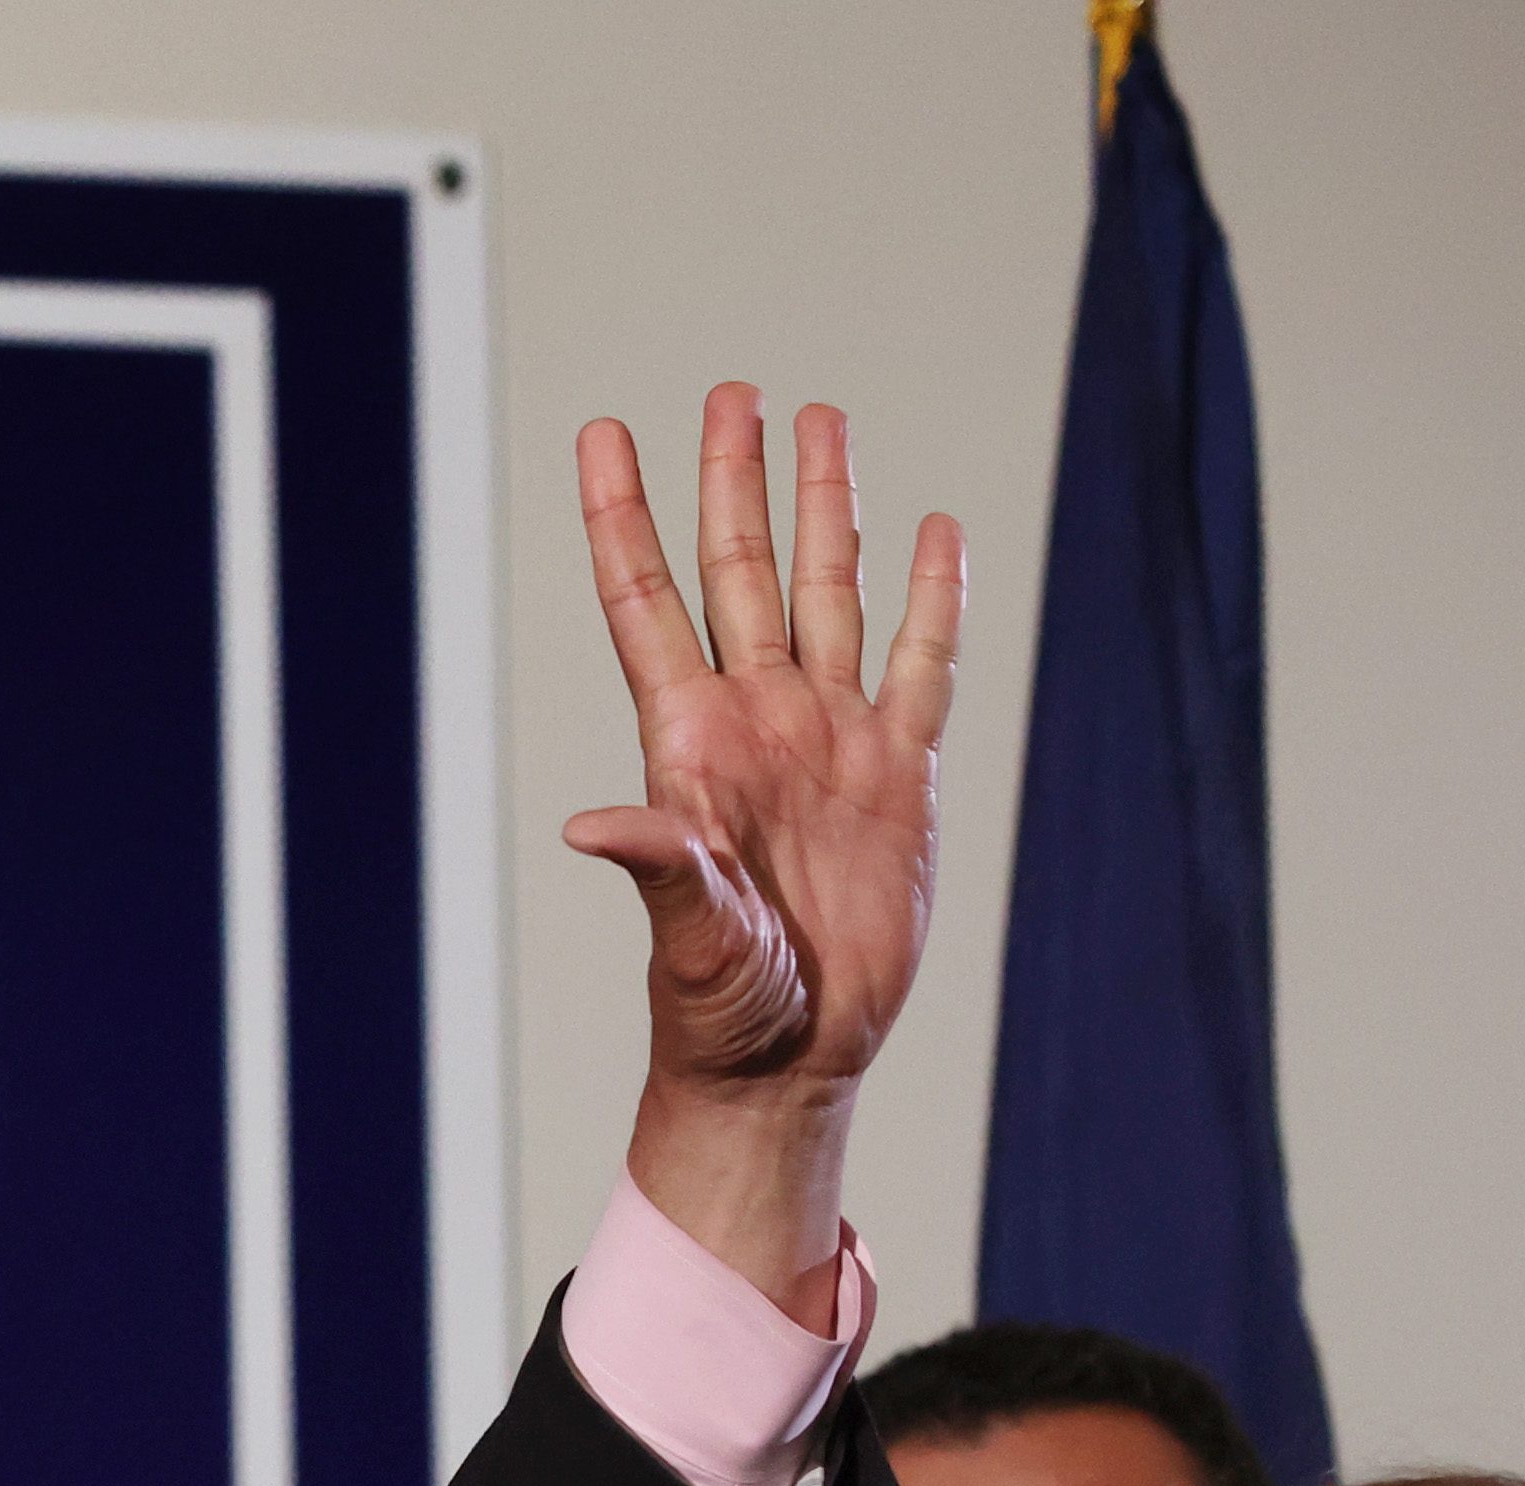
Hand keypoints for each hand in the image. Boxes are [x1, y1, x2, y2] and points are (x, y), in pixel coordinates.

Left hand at [565, 384, 964, 1316]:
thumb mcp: (690, 936)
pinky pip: (923, 664)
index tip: (603, 431)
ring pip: (828, 592)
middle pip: (740, 569)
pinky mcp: (899, 773)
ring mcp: (829, 739)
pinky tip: (932, 531)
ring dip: (823, 509)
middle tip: (731, 393)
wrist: (799, 1053)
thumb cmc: (723, 1007)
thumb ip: (661, 867)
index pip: (649, 599)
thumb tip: (592, 827)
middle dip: (733, 479)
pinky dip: (932, 596)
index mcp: (691, 743)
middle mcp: (757, 720)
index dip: (624, 512)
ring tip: (820, 419)